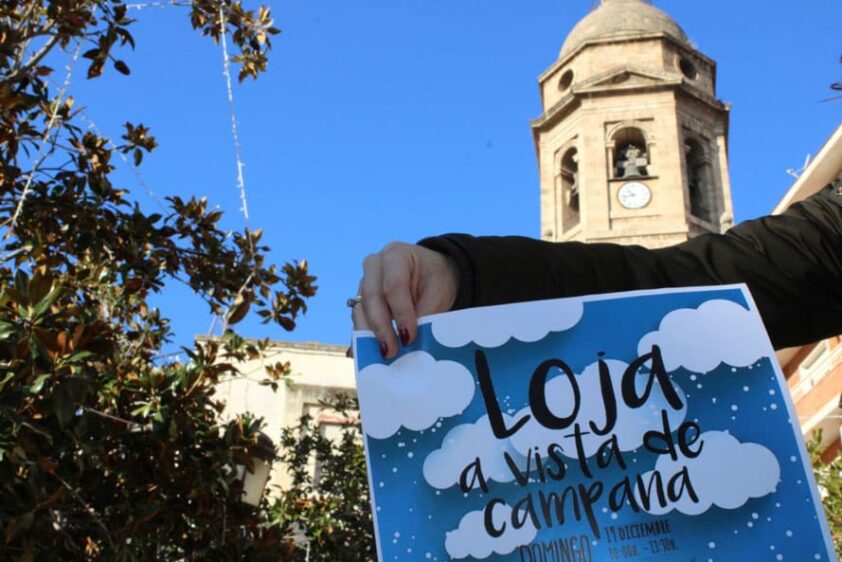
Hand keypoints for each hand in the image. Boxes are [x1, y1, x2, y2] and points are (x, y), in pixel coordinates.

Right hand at [352, 242, 458, 358]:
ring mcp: (364, 282)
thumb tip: (412, 343)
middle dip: (381, 328)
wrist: (430, 272)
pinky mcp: (360, 300)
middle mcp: (374, 266)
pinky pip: (359, 320)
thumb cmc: (435, 279)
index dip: (400, 313)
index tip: (408, 338)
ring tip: (379, 356)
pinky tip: (362, 355)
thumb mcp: (439, 292)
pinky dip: (362, 338)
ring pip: (360, 310)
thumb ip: (425, 314)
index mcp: (396, 255)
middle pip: (372, 298)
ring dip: (368, 335)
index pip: (394, 286)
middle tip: (390, 352)